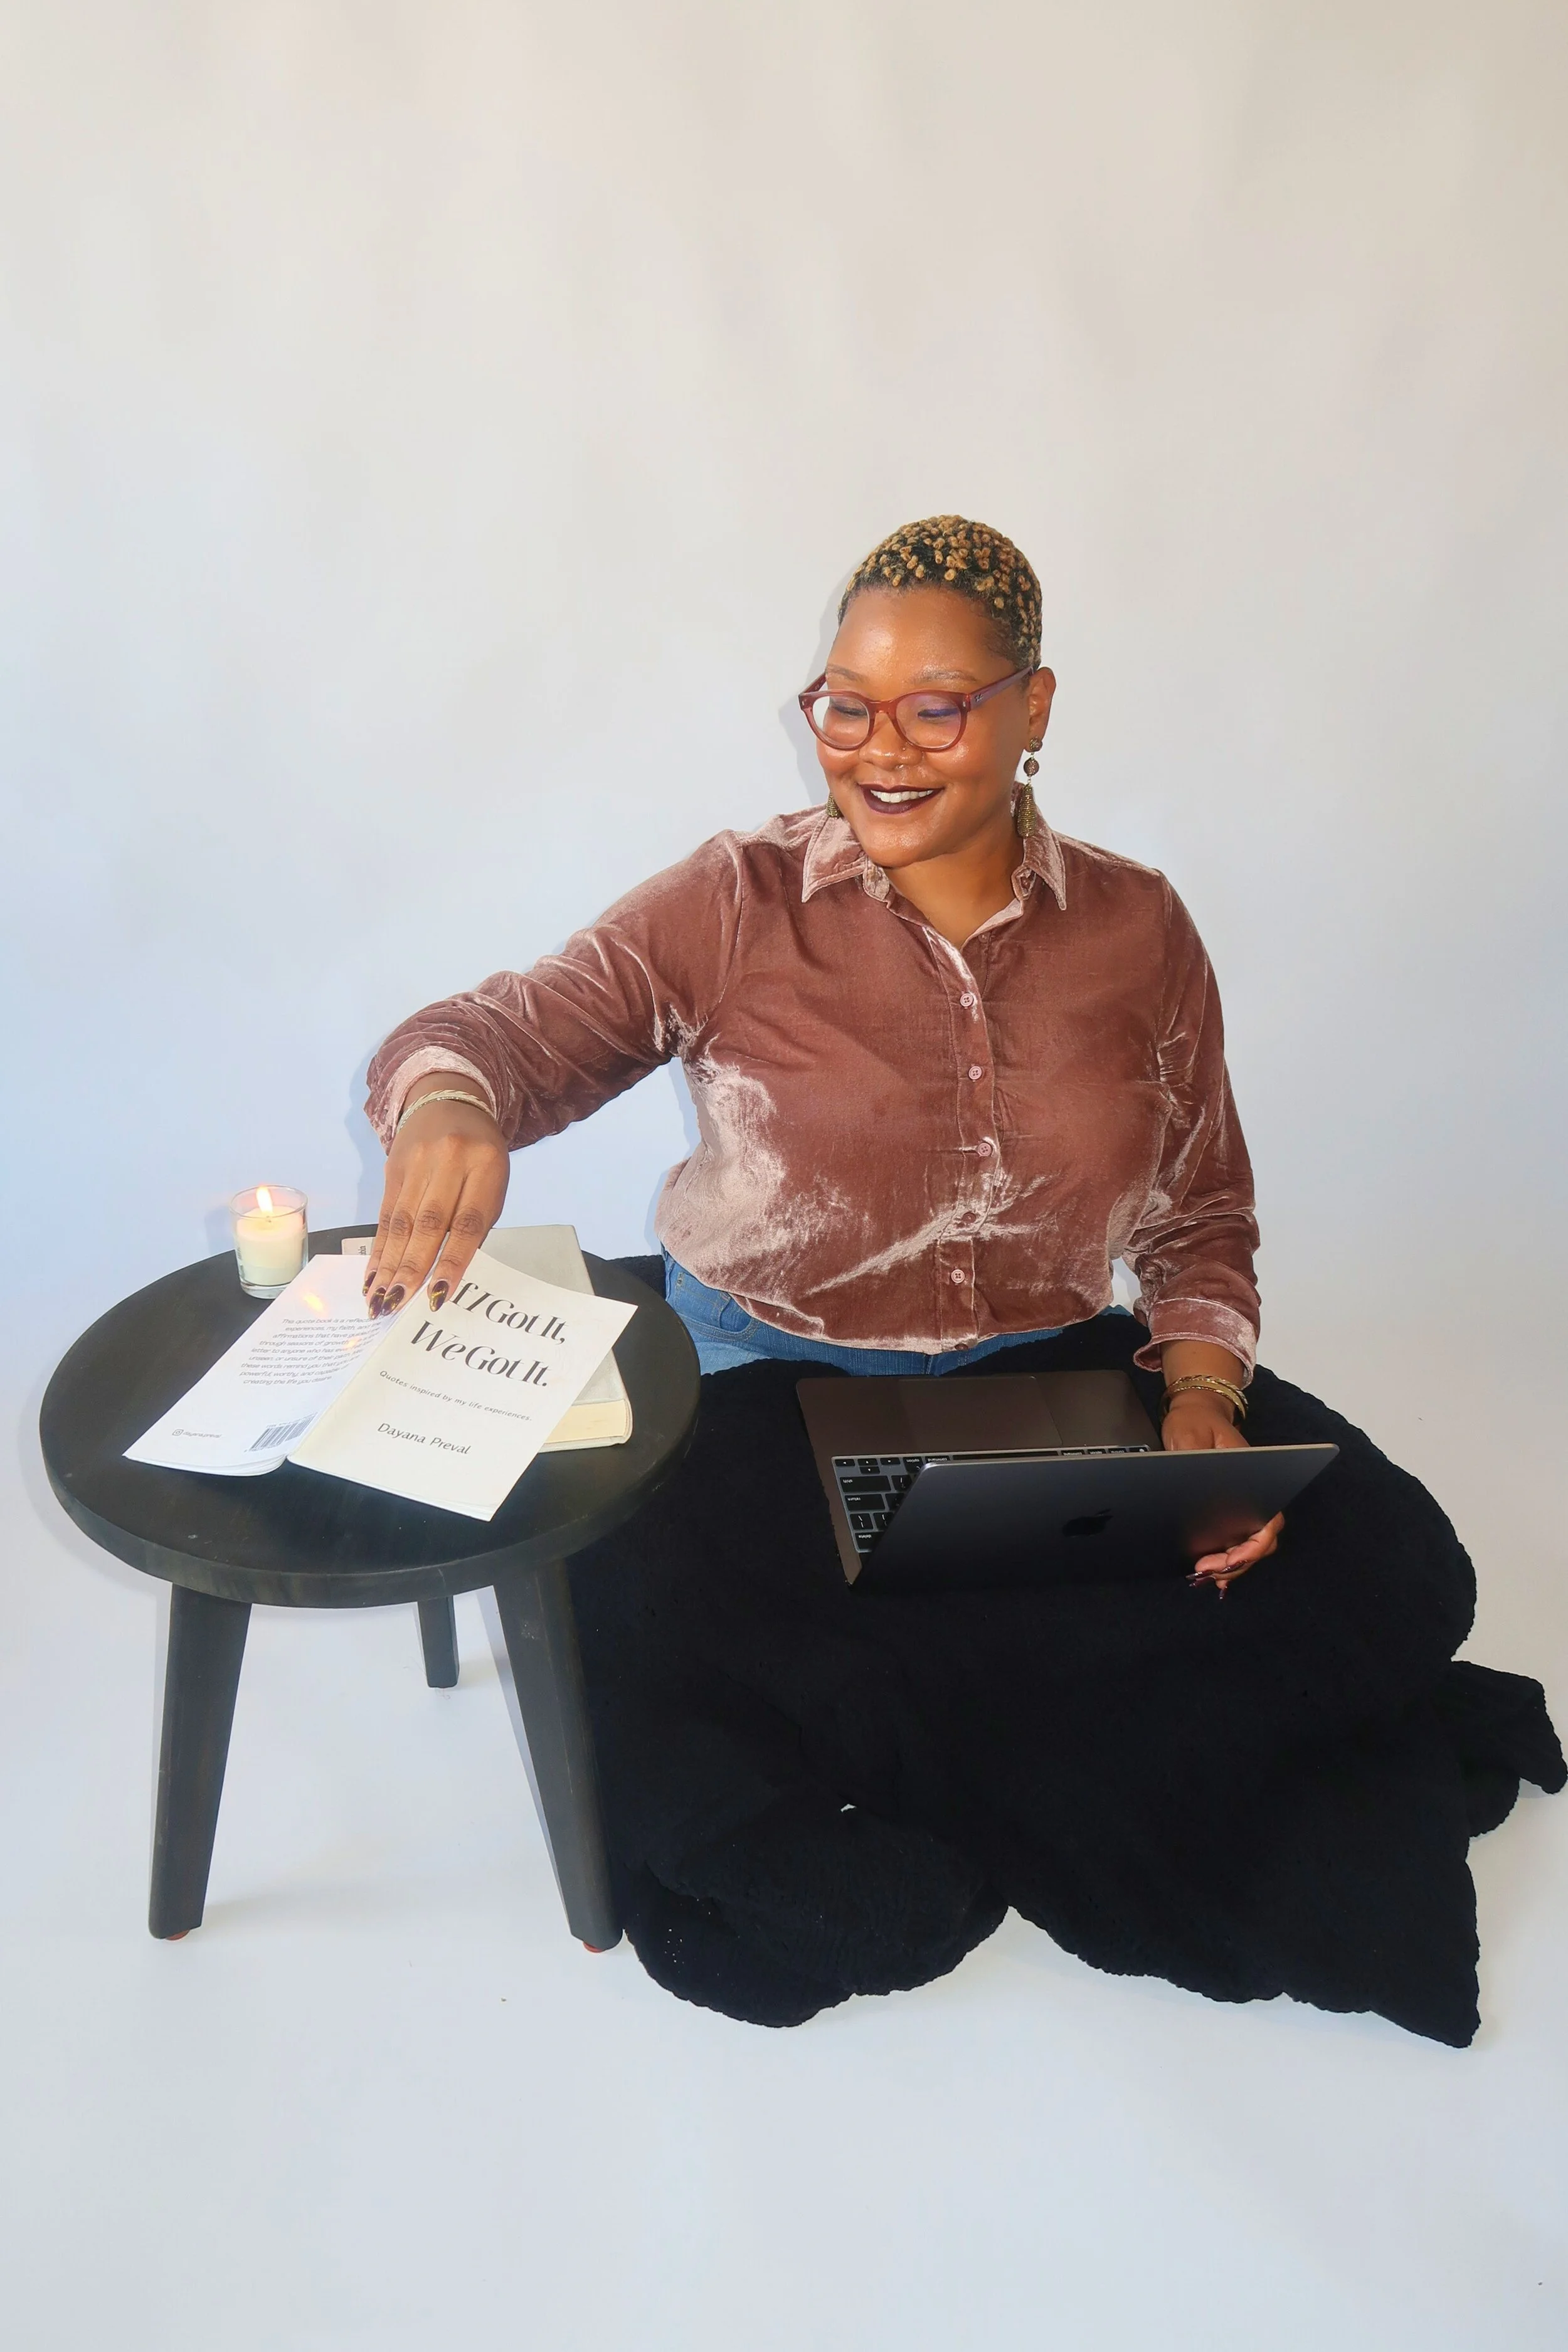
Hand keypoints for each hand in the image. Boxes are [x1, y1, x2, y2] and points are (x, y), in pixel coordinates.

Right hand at [364, 1089, 509, 1316]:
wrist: (449, 1102)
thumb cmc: (480, 1155)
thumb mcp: (493, 1182)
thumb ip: (475, 1224)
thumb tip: (449, 1275)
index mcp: (484, 1166)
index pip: (467, 1221)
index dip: (452, 1261)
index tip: (438, 1295)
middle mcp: (449, 1161)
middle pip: (428, 1223)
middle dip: (411, 1268)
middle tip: (398, 1304)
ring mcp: (417, 1161)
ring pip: (401, 1221)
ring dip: (389, 1264)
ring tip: (379, 1298)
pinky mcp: (393, 1167)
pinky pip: (385, 1213)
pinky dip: (379, 1248)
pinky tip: (372, 1274)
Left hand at [1160, 1390, 1282, 1595]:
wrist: (1194, 1411)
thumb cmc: (1195, 1421)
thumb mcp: (1189, 1436)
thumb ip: (1191, 1462)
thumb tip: (1189, 1495)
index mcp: (1256, 1477)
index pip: (1268, 1522)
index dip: (1254, 1547)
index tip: (1232, 1558)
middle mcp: (1253, 1494)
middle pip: (1259, 1542)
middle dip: (1237, 1563)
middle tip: (1206, 1570)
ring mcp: (1241, 1504)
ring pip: (1246, 1546)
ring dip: (1230, 1566)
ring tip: (1204, 1575)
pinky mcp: (1226, 1510)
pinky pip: (1231, 1541)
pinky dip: (1222, 1560)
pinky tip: (1205, 1571)